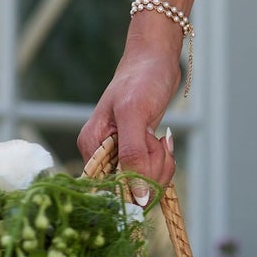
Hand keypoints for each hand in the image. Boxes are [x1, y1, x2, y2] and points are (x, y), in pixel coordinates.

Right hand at [76, 22, 182, 203]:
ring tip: (159, 138)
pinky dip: (164, 161)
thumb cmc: (141, 79)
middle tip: (156, 141)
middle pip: (129, 190)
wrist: (156, 61)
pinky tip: (162, 141)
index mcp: (92, 147)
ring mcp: (120, 156)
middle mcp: (102, 155)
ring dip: (161, 165)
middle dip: (151, 172)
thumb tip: (138, 196)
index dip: (132, 187)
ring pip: (145, 184)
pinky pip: (154, 174)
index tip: (148, 165)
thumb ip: (133, 155)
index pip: (108, 189)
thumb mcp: (135, 115)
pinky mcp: (137, 154)